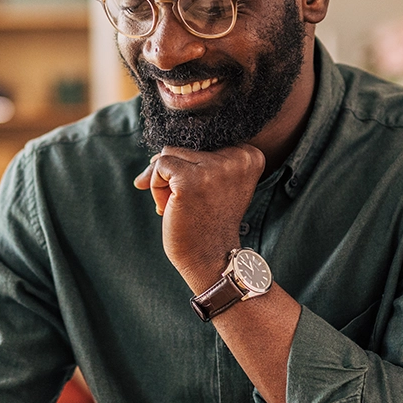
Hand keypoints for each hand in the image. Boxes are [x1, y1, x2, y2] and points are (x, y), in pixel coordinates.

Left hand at [133, 144, 264, 287]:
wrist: (212, 260)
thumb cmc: (209, 223)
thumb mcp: (216, 184)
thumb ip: (199, 160)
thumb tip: (153, 156)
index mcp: (249, 156)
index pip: (204, 142)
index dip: (191, 167)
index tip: (197, 194)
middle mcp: (237, 157)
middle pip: (184, 146)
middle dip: (174, 175)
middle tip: (185, 205)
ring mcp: (214, 168)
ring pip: (168, 154)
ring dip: (163, 182)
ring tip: (177, 206)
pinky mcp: (189, 179)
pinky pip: (159, 166)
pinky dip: (155, 187)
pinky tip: (167, 208)